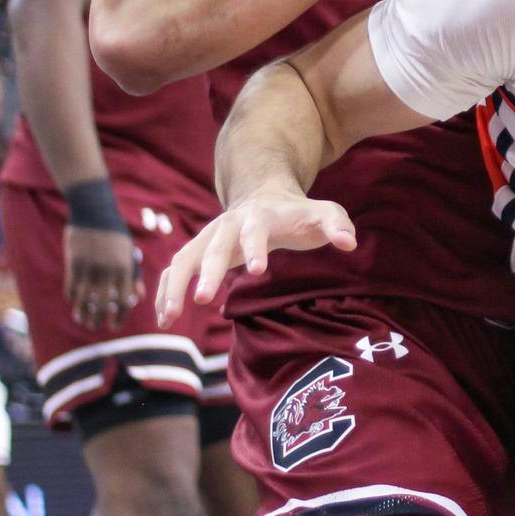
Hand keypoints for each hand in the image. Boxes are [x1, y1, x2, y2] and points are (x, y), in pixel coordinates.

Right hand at [65, 226, 139, 331]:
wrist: (94, 212)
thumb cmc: (116, 235)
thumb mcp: (129, 253)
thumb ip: (134, 276)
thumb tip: (140, 298)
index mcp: (125, 269)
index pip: (125, 301)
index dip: (120, 317)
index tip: (115, 326)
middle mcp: (107, 271)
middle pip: (102, 305)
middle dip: (99, 320)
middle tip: (97, 327)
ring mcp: (89, 268)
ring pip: (83, 300)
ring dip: (83, 314)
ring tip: (83, 321)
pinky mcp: (73, 264)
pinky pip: (71, 288)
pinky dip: (72, 299)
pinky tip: (74, 304)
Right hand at [156, 190, 355, 325]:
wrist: (265, 196)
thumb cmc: (297, 213)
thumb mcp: (323, 213)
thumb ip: (337, 225)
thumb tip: (350, 243)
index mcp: (259, 216)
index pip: (255, 231)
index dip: (256, 248)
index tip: (258, 271)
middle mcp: (226, 225)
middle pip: (213, 247)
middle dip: (208, 273)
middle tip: (202, 300)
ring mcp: (208, 238)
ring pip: (183, 259)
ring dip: (174, 286)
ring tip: (170, 318)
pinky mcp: (196, 251)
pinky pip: (173, 270)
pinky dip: (164, 291)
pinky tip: (164, 319)